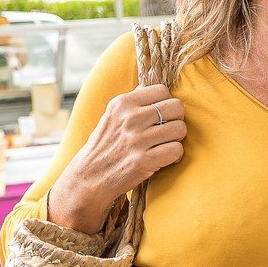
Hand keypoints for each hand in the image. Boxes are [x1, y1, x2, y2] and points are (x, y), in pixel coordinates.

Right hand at [48, 84, 186, 232]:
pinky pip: (176, 150)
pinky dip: (175, 155)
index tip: (162, 115)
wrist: (88, 178)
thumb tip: (154, 88)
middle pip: (176, 107)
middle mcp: (130, 118)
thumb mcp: (111, 117)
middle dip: (177, 119)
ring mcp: (137, 140)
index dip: (167, 103)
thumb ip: (132, 102)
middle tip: (168, 130)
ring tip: (165, 144)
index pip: (162, 90)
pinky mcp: (143, 161)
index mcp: (122, 103)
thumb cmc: (103, 146)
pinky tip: (164, 158)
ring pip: (179, 129)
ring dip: (177, 138)